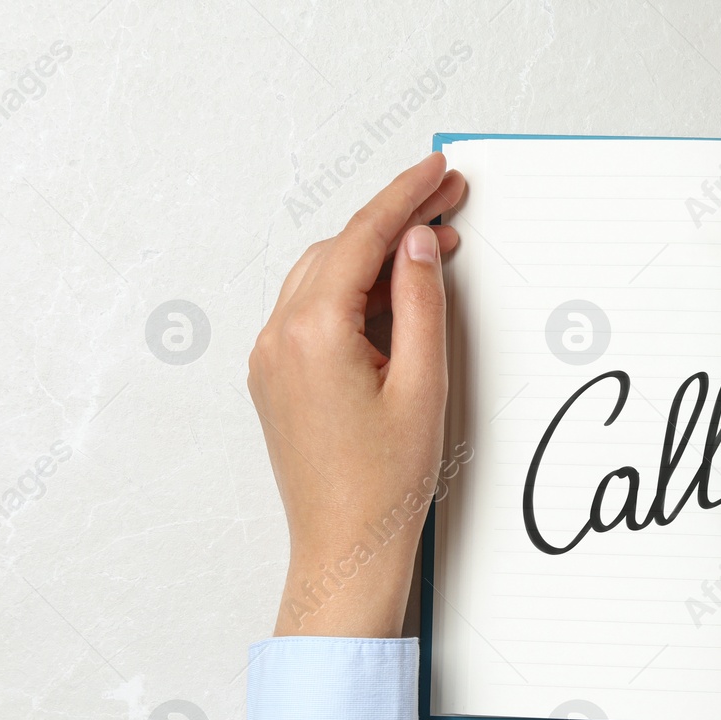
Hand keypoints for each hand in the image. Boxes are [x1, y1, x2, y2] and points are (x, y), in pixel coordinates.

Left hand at [247, 153, 465, 637]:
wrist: (346, 549)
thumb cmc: (385, 485)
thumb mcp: (423, 385)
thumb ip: (422, 304)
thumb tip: (418, 244)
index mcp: (312, 332)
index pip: (362, 238)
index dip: (405, 196)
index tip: (438, 170)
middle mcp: (279, 337)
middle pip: (338, 250)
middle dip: (393, 224)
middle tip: (450, 208)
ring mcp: (271, 359)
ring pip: (323, 278)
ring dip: (374, 258)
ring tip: (433, 255)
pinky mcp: (276, 379)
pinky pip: (313, 312)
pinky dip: (354, 294)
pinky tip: (396, 302)